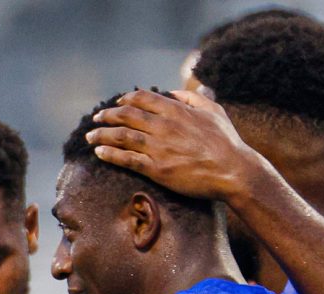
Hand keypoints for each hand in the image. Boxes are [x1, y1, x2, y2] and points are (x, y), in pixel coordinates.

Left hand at [86, 88, 267, 201]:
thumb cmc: (227, 142)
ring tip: (90, 136)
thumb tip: (176, 92)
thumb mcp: (214, 112)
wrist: (233, 171)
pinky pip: (126, 159)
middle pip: (126, 115)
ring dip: (102, 134)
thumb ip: (193, 99)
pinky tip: (99, 152)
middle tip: (96, 119)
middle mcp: (163, 126)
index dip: (125, 99)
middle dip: (107, 116)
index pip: (141, 98)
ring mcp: (158, 147)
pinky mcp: (156, 168)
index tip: (117, 104)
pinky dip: (110, 154)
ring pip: (121, 136)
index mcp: (175, 110)